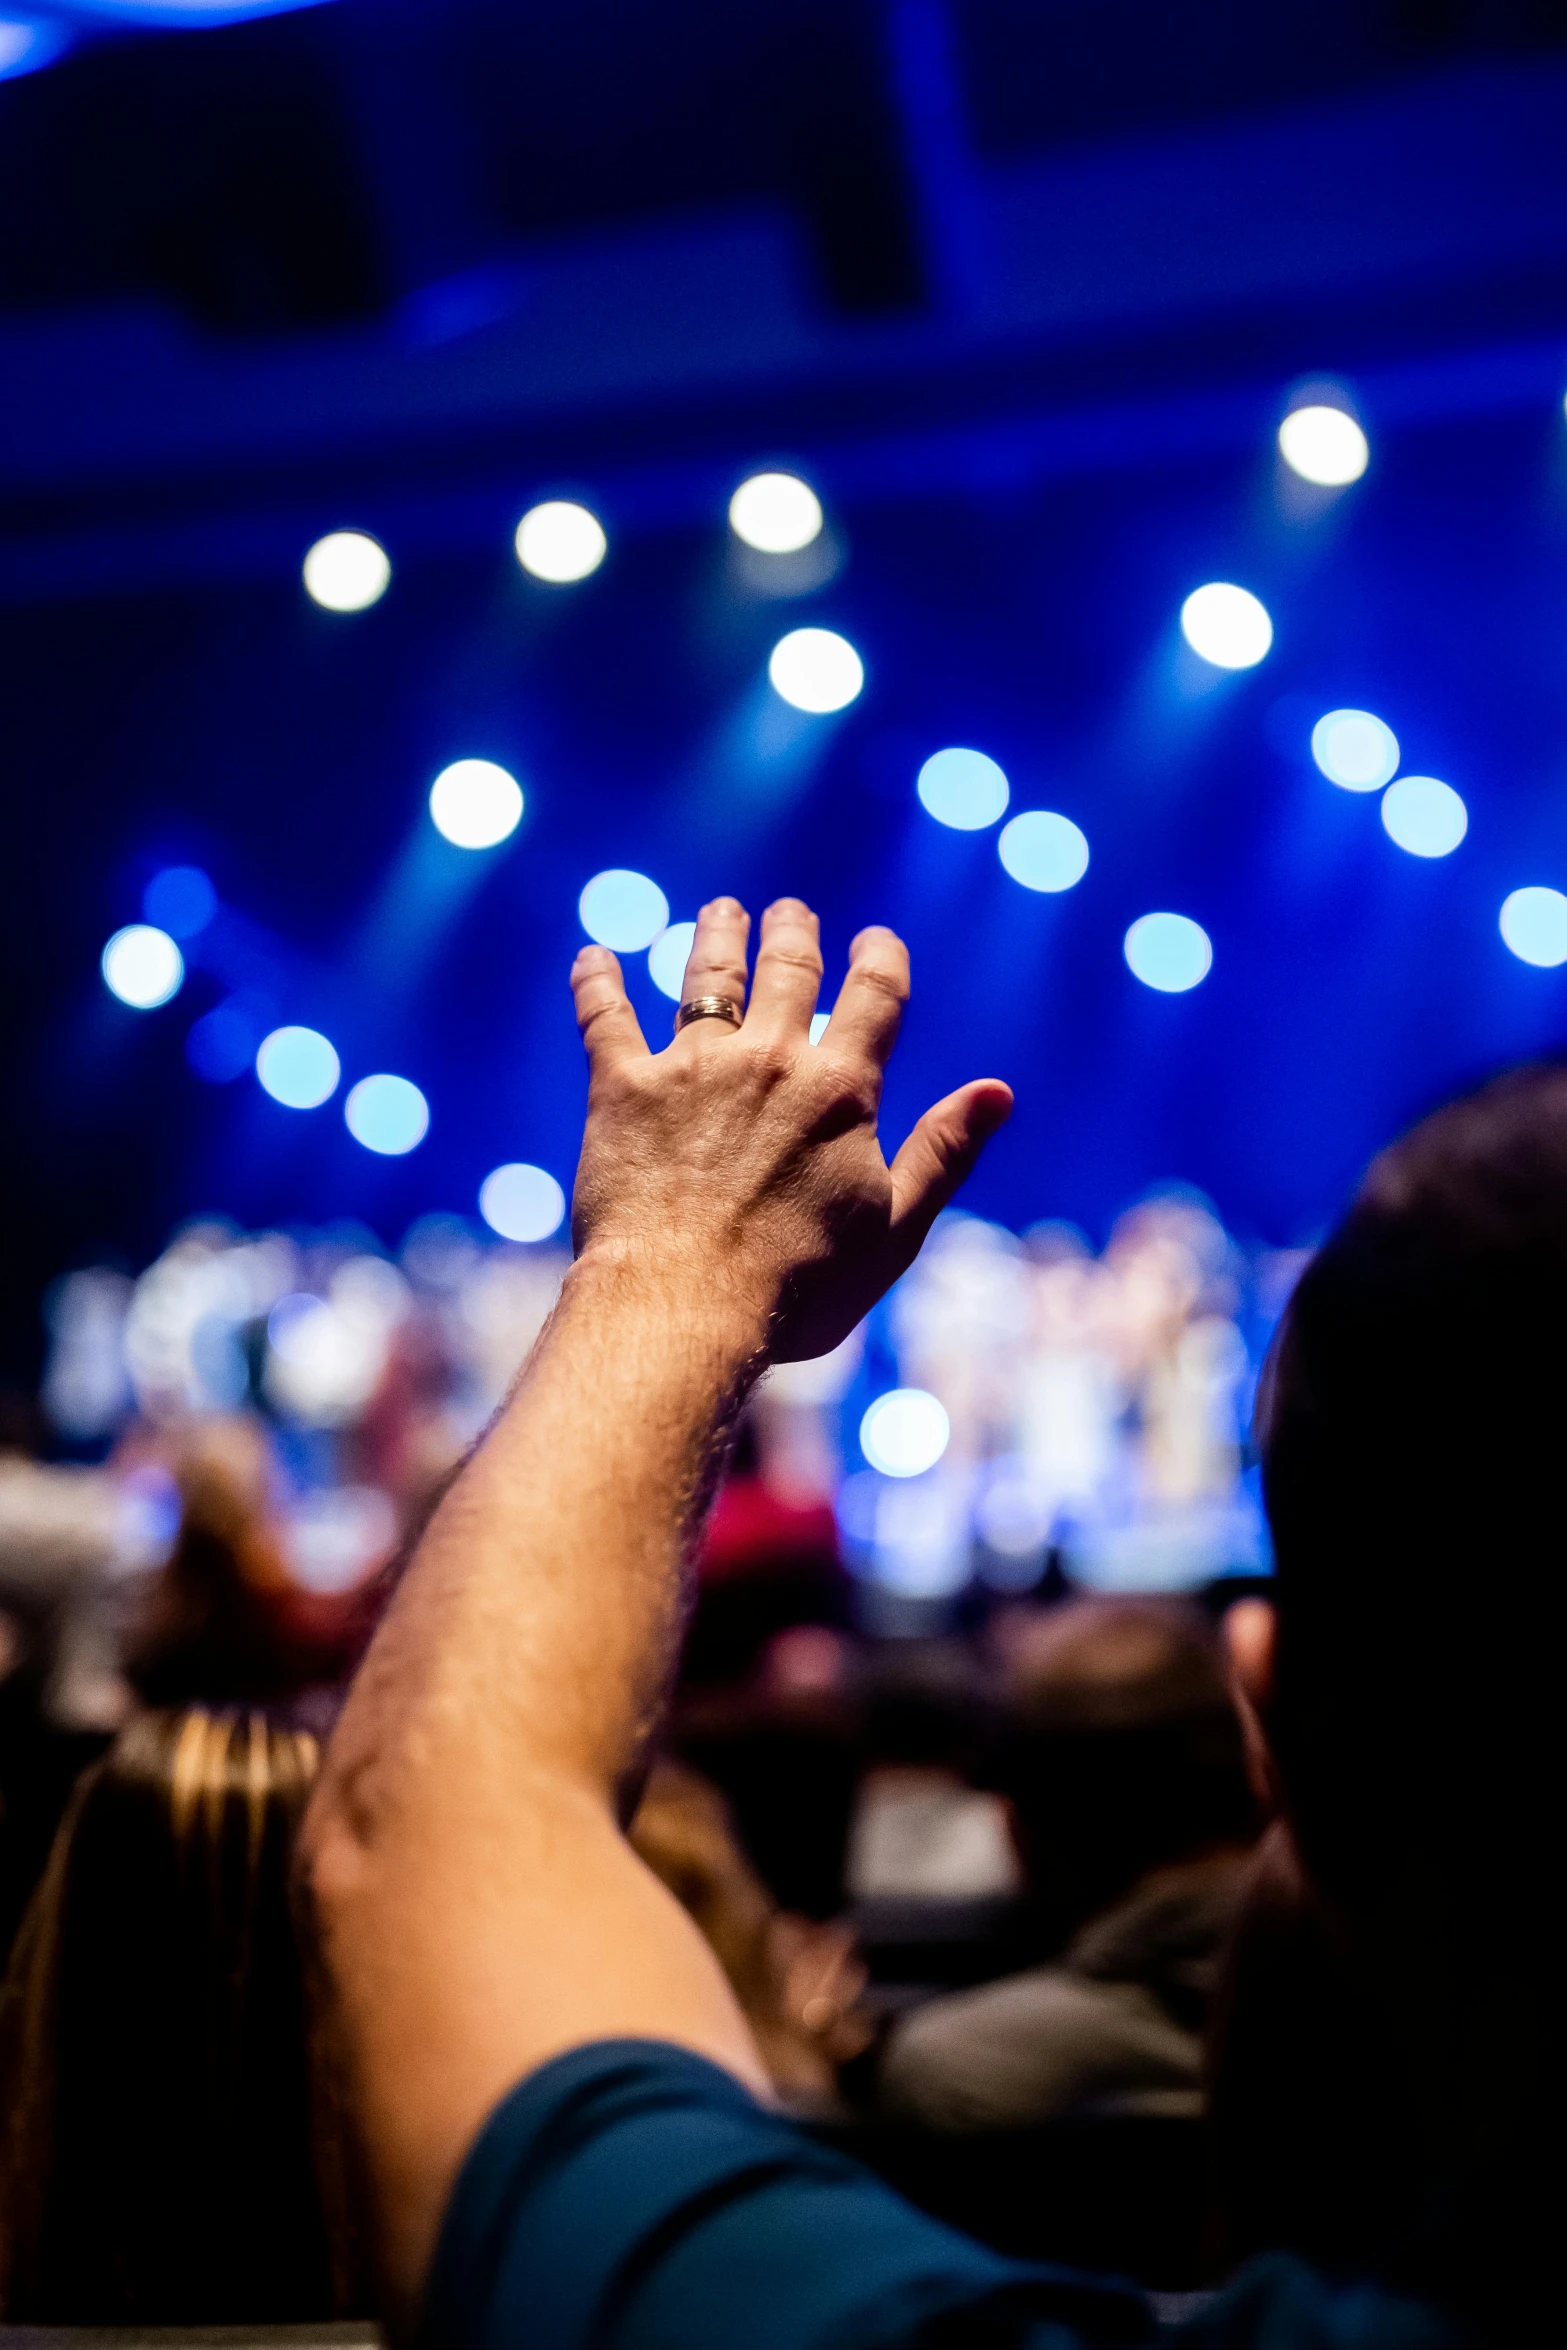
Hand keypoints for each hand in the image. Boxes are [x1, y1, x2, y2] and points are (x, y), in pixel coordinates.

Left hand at [569, 896, 1011, 1360]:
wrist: (684, 1304)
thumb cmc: (798, 1284)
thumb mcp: (894, 1228)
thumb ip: (944, 1153)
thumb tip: (999, 1091)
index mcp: (840, 1090)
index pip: (873, 999)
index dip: (881, 960)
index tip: (878, 940)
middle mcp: (768, 1061)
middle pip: (788, 973)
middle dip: (794, 935)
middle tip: (791, 912)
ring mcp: (691, 1068)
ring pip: (707, 980)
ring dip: (717, 938)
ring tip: (721, 912)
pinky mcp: (621, 1089)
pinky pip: (606, 1017)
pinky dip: (599, 981)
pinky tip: (593, 955)